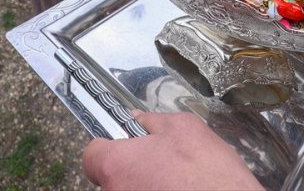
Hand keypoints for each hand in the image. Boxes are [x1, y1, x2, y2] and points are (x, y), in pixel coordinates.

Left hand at [82, 112, 261, 190]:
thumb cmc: (210, 174)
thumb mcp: (185, 129)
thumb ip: (152, 121)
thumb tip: (136, 120)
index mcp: (117, 165)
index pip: (93, 155)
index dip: (109, 147)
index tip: (126, 146)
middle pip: (113, 178)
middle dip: (134, 169)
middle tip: (162, 166)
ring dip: (145, 186)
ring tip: (176, 183)